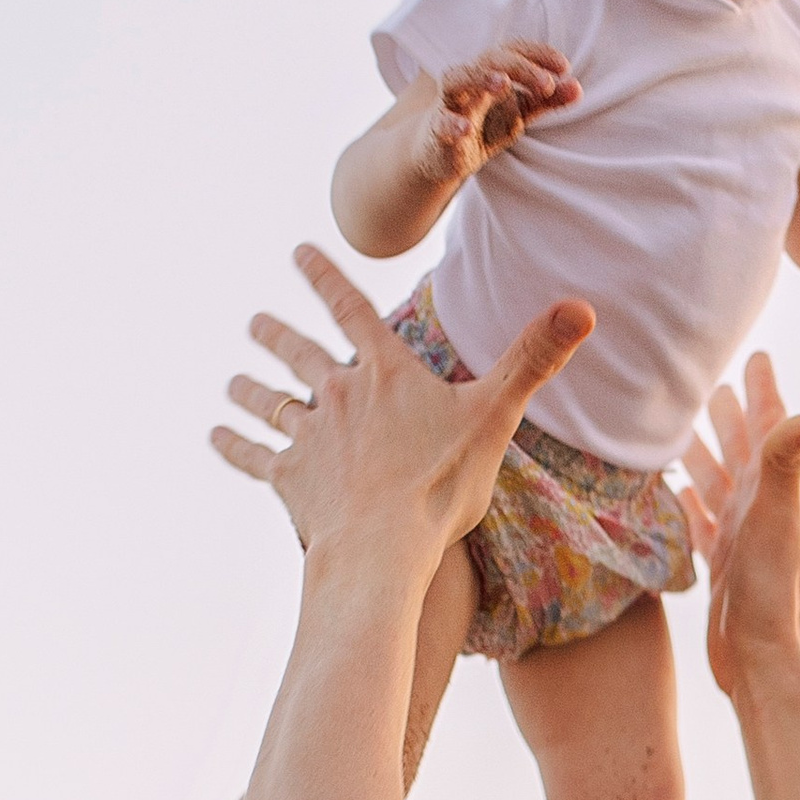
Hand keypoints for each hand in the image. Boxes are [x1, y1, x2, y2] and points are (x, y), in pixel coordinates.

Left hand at [210, 244, 591, 586]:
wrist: (384, 547)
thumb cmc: (441, 484)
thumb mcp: (495, 417)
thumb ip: (533, 360)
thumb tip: (583, 307)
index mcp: (384, 372)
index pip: (349, 309)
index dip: (323, 277)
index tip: (297, 252)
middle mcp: (337, 394)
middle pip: (300, 353)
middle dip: (277, 334)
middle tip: (255, 322)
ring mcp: (309, 436)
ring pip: (271, 401)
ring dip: (251, 388)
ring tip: (233, 381)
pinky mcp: (290, 478)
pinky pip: (256, 455)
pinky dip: (234, 445)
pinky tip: (216, 437)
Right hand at [418, 39, 579, 185]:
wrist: (441, 156)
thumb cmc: (482, 127)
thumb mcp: (518, 114)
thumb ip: (545, 101)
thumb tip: (577, 88)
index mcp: (491, 73)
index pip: (514, 51)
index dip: (538, 54)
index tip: (564, 66)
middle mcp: (469, 81)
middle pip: (489, 59)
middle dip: (520, 67)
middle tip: (547, 83)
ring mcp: (450, 104)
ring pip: (456, 78)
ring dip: (480, 78)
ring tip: (504, 84)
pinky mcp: (437, 132)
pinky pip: (440, 123)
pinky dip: (451, 125)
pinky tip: (465, 130)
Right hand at [682, 354, 799, 699]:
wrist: (765, 658)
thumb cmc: (775, 589)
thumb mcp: (781, 515)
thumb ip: (789, 459)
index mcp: (776, 488)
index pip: (770, 425)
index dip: (763, 388)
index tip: (756, 352)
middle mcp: (760, 508)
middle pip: (741, 447)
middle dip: (729, 412)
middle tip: (709, 378)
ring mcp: (740, 537)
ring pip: (717, 482)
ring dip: (702, 453)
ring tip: (677, 428)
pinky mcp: (721, 566)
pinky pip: (701, 524)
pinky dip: (688, 503)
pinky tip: (673, 493)